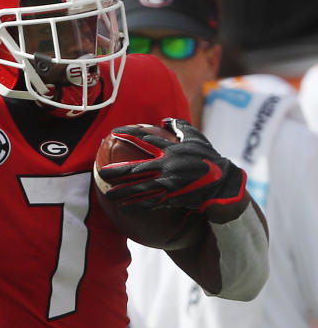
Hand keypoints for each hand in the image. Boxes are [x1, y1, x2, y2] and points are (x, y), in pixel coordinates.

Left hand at [96, 118, 246, 221]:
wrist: (225, 183)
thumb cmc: (210, 159)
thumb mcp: (197, 139)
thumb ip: (181, 127)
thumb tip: (165, 119)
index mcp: (172, 150)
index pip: (146, 139)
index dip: (129, 135)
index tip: (113, 132)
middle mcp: (168, 166)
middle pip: (137, 168)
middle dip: (118, 171)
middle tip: (102, 172)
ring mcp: (170, 183)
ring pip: (141, 188)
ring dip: (123, 192)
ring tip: (107, 193)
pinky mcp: (174, 197)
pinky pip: (152, 202)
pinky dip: (138, 205)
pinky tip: (124, 208)